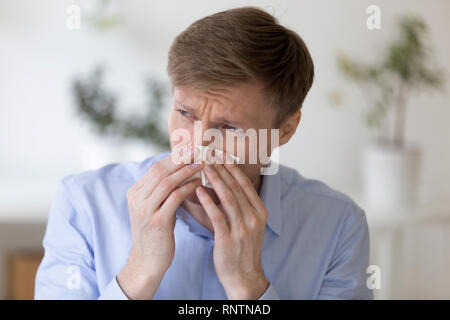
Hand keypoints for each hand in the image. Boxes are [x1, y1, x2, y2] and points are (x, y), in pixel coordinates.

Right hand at [117, 144, 201, 298]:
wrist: (147, 262)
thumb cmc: (156, 234)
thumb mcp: (153, 209)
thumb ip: (161, 191)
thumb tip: (179, 170)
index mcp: (135, 193)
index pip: (156, 168)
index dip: (174, 157)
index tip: (190, 149)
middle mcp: (137, 199)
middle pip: (160, 171)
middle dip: (181, 159)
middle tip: (198, 151)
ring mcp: (145, 210)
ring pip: (167, 182)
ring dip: (186, 171)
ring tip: (201, 164)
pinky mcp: (157, 222)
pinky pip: (174, 198)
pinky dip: (188, 188)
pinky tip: (199, 183)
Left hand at [195, 158, 269, 299]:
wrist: (244, 276)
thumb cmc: (242, 248)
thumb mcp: (249, 225)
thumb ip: (241, 206)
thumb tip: (226, 184)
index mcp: (260, 211)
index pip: (245, 184)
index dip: (232, 168)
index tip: (221, 154)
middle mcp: (254, 218)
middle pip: (236, 187)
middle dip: (221, 168)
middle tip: (209, 154)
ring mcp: (243, 228)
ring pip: (227, 198)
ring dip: (214, 179)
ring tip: (203, 165)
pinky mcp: (229, 239)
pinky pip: (217, 215)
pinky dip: (207, 201)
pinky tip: (198, 190)